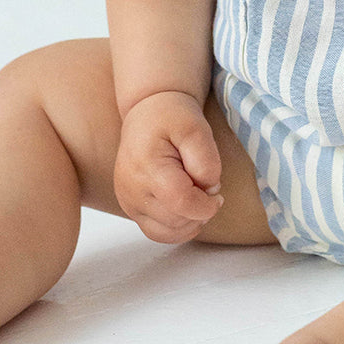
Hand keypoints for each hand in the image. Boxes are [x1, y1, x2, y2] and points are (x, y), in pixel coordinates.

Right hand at [114, 91, 224, 243]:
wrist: (148, 111)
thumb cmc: (172, 117)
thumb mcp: (196, 128)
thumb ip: (206, 161)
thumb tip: (208, 191)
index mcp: (146, 166)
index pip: (181, 203)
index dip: (206, 205)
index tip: (217, 192)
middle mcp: (130, 188)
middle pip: (175, 220)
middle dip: (199, 210)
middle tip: (205, 186)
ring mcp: (127, 200)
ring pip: (166, 232)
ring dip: (188, 221)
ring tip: (196, 196)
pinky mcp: (129, 207)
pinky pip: (156, 232)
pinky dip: (176, 228)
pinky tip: (187, 211)